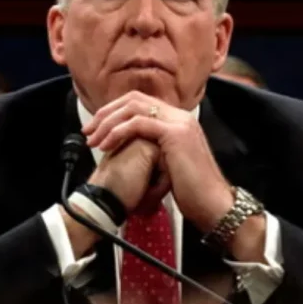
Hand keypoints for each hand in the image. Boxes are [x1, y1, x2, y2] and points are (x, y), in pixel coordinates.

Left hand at [83, 91, 233, 231]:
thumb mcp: (170, 165)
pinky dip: (118, 131)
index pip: (141, 102)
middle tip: (88, 131)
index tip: (97, 129)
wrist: (214, 204)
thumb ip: (154, 151)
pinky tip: (107, 144)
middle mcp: (179, 116)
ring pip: (133, 108)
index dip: (115, 112)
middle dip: (107, 113)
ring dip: (108, 122)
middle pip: (134, 99)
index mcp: (178, 121)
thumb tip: (133, 151)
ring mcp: (178, 123)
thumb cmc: (193, 192)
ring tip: (93, 139)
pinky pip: (139, 123)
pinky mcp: (174, 134)